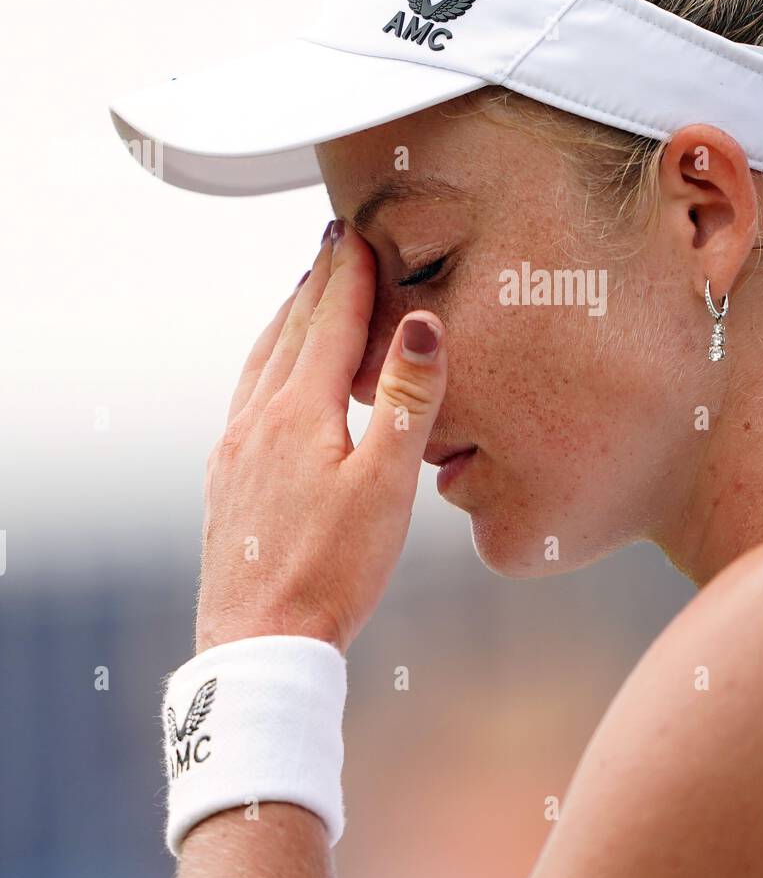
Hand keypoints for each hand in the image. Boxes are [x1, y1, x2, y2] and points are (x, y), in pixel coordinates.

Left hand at [194, 220, 445, 655]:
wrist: (258, 645)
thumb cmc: (332, 571)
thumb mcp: (386, 485)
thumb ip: (404, 400)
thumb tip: (421, 323)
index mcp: (298, 413)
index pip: (329, 323)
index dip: (350, 275)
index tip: (359, 233)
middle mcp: (257, 420)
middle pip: (290, 331)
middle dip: (317, 282)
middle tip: (333, 243)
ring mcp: (234, 450)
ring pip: (260, 361)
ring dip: (287, 319)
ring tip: (303, 293)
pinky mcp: (226, 480)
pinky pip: (245, 397)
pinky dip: (265, 364)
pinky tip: (269, 380)